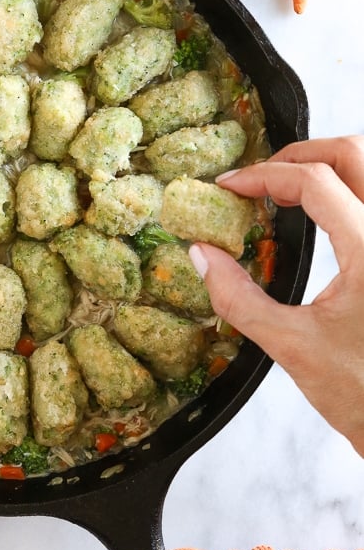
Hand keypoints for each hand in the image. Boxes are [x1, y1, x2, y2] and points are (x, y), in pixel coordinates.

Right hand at [188, 136, 363, 456]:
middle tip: (259, 176)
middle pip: (353, 154)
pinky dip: (343, 190)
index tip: (229, 186)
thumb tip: (202, 256)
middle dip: (300, 153)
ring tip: (285, 189)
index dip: (264, 175)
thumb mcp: (293, 348)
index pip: (315, 182)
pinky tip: (319, 215)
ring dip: (327, 166)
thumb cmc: (363, 396)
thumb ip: (240, 298)